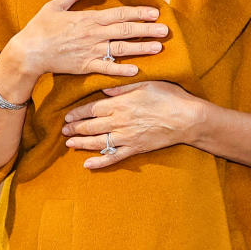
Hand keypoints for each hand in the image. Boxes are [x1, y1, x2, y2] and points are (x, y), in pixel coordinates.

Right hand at [5, 0, 167, 84]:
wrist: (28, 52)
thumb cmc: (39, 29)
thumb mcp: (53, 6)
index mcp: (88, 19)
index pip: (119, 14)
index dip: (138, 13)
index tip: (155, 12)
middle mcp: (93, 34)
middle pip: (125, 30)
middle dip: (147, 29)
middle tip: (166, 30)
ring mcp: (90, 51)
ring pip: (121, 49)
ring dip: (141, 48)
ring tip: (158, 48)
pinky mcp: (84, 66)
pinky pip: (106, 69)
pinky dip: (121, 70)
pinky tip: (137, 71)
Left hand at [63, 80, 201, 168]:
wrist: (187, 118)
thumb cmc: (168, 97)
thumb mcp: (144, 84)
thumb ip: (121, 88)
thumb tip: (103, 90)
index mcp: (120, 104)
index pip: (91, 109)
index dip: (77, 113)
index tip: (68, 116)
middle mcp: (119, 122)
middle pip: (90, 127)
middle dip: (75, 129)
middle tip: (64, 130)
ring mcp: (126, 137)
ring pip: (97, 143)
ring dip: (81, 144)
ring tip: (69, 143)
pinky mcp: (134, 149)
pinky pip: (113, 158)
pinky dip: (99, 163)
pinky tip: (87, 165)